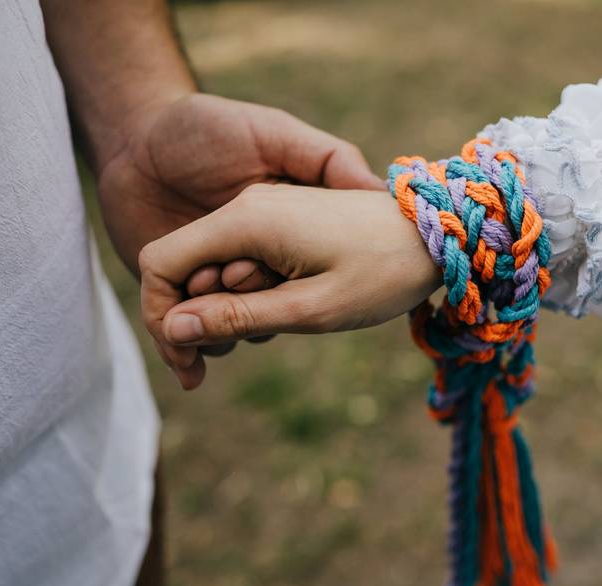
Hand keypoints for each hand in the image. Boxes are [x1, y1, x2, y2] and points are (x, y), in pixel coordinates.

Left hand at [95, 92, 383, 353]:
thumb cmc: (209, 126)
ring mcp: (215, 278)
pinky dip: (186, 352)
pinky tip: (186, 370)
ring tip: (182, 320)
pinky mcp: (178, 290)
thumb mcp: (278, 133)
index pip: (289, 280)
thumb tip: (378, 185)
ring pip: (229, 331)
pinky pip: (191, 336)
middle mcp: (252, 259)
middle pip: (261, 313)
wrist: (135, 131)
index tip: (249, 268)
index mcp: (277, 231)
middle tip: (215, 284)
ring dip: (212, 338)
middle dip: (240, 314)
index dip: (266, 285)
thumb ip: (329, 157)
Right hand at [139, 184, 441, 389]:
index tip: (190, 362)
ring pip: (216, 267)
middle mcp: (246, 208)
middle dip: (198, 317)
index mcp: (246, 221)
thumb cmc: (383, 272)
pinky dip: (253, 290)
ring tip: (295, 312)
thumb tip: (174, 328)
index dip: (162, 317)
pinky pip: (245, 259)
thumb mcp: (311, 307)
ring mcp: (265, 210)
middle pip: (185, 268)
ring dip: (233, 305)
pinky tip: (298, 300)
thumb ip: (238, 316)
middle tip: (257, 343)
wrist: (441, 234)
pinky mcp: (283, 220)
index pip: (161, 265)